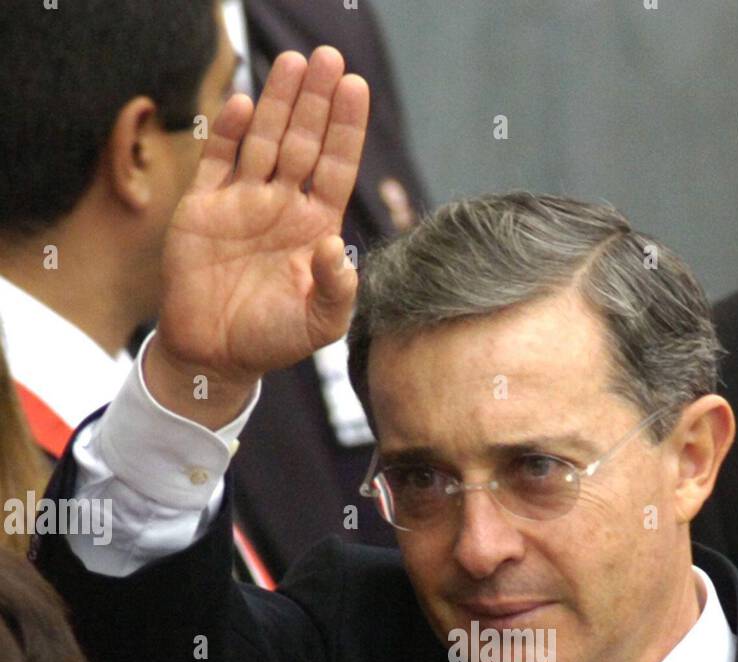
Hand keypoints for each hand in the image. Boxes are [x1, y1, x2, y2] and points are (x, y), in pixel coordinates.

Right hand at [147, 47, 368, 423]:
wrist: (214, 354)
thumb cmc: (272, 341)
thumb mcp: (319, 325)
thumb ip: (337, 290)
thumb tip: (337, 248)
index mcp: (316, 228)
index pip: (337, 167)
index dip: (346, 128)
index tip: (356, 86)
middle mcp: (283, 206)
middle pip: (304, 141)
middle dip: (315, 100)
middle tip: (328, 55)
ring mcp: (243, 202)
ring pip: (264, 140)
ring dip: (277, 102)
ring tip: (293, 60)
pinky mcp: (204, 207)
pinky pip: (219, 160)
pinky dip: (229, 132)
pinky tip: (243, 102)